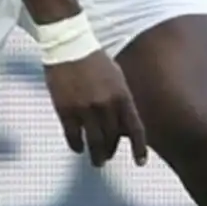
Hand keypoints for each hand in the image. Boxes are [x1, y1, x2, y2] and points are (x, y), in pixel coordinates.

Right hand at [44, 50, 147, 167]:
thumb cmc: (93, 59)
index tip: (140, 161)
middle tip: (107, 158)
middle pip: (112, 138)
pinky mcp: (66, 110)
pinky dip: (77, 145)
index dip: (139, 147)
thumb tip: (122, 122)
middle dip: (111, 151)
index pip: (134, 128)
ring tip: (96, 161)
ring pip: (94, 141)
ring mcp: (85, 109)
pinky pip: (73, 136)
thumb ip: (120, 99)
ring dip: (96, 155)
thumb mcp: (116, 76)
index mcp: (121, 95)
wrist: (68, 45)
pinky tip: (78, 148)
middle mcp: (105, 105)